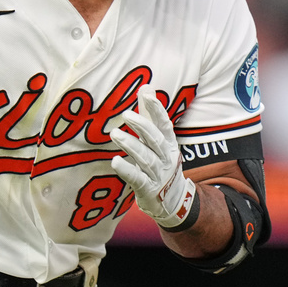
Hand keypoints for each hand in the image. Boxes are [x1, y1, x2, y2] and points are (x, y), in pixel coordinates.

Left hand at [110, 85, 197, 229]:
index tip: (148, 95)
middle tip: (126, 114)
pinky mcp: (147, 189)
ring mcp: (158, 174)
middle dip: (142, 126)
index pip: (165, 124)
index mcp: (169, 143)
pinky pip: (137, 179)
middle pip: (155, 139)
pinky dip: (127, 170)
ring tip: (114, 134)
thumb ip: (150, 114)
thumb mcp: (158, 139)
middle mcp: (166, 157)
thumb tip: (147, 86)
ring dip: (131, 145)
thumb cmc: (161, 163)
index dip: (157, 109)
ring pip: (145, 158)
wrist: (173, 200)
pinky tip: (115, 162)